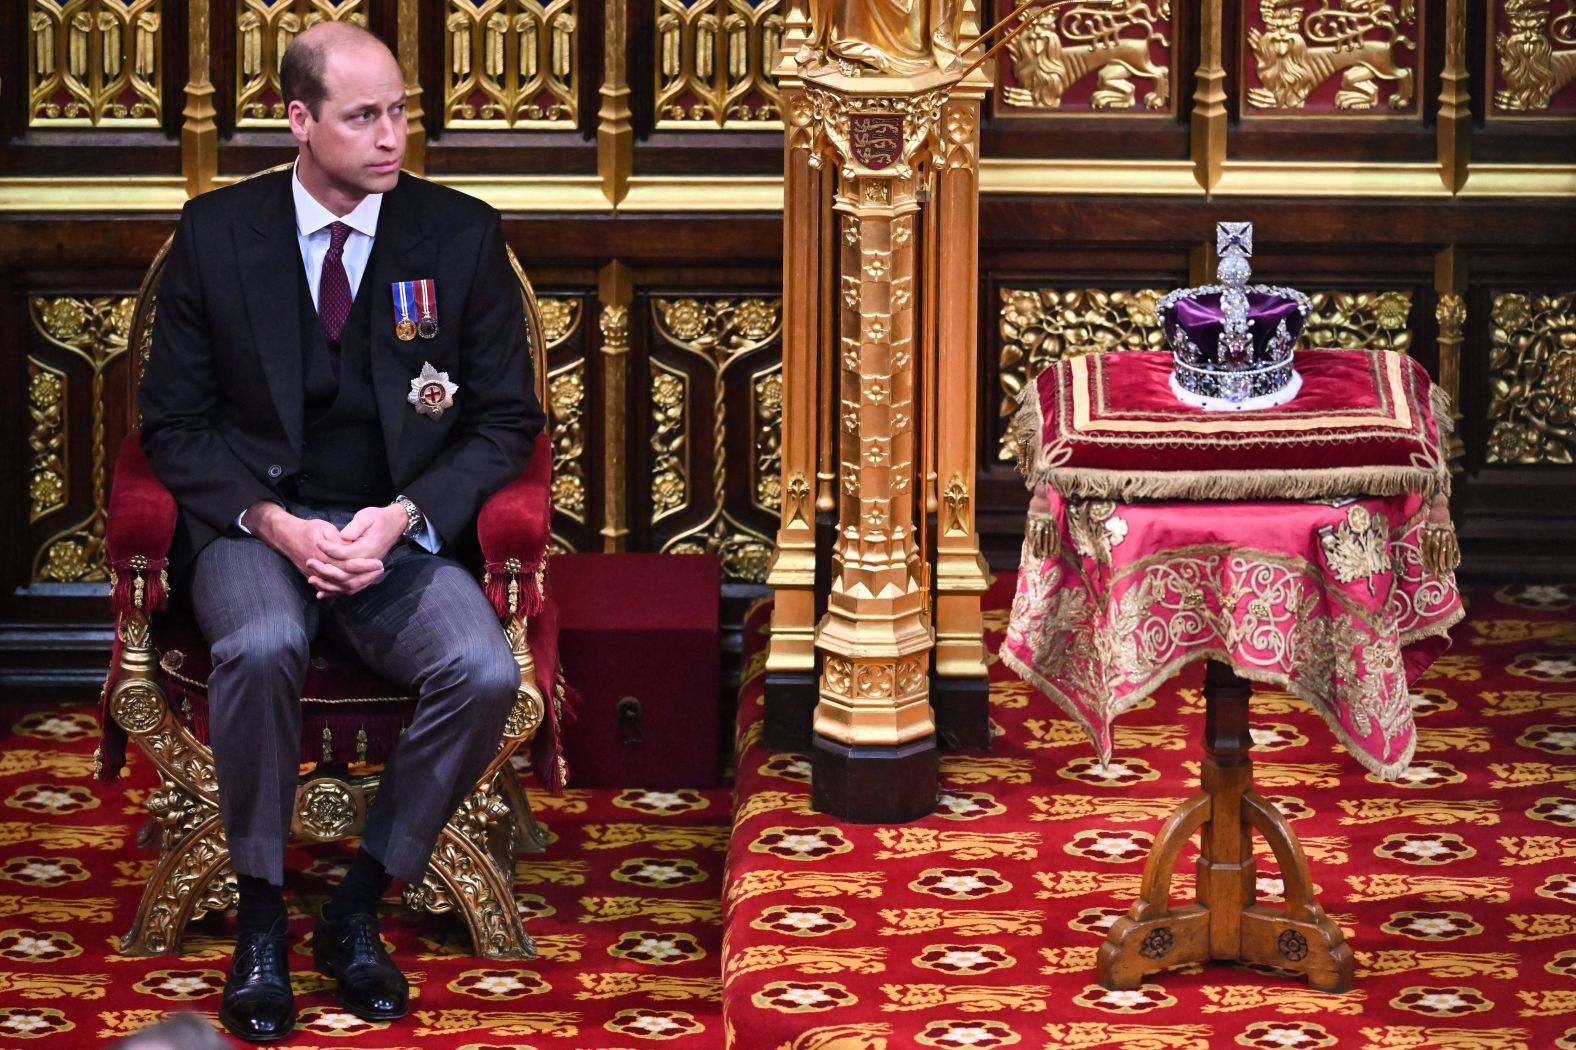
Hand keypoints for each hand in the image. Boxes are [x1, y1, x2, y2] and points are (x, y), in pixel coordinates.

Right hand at [244, 501, 383, 597]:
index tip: (379, 564)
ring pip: (338, 588)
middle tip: (379, 571)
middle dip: (365, 577)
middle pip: (346, 580)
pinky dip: (342, 590)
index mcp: (324, 556)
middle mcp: (320, 569)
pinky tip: (354, 587)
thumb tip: (354, 548)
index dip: (365, 566)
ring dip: (356, 584)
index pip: (349, 565)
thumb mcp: (325, 529)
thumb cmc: (308, 529)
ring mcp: (315, 576)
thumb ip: (339, 540)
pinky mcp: (312, 577)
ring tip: (371, 578)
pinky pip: (329, 588)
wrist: (287, 536)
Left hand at [298, 505, 406, 596]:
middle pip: (346, 574)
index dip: (330, 550)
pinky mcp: (366, 574)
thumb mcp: (367, 516)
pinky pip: (351, 588)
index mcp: (369, 548)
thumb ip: (355, 527)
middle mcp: (369, 562)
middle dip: (325, 570)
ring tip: (311, 579)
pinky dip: (336, 592)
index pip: (346, 554)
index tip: (318, 543)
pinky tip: (322, 593)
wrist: (394, 524)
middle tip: (309, 562)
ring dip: (329, 584)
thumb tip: (343, 537)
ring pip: (348, 585)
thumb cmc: (378, 519)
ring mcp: (369, 571)